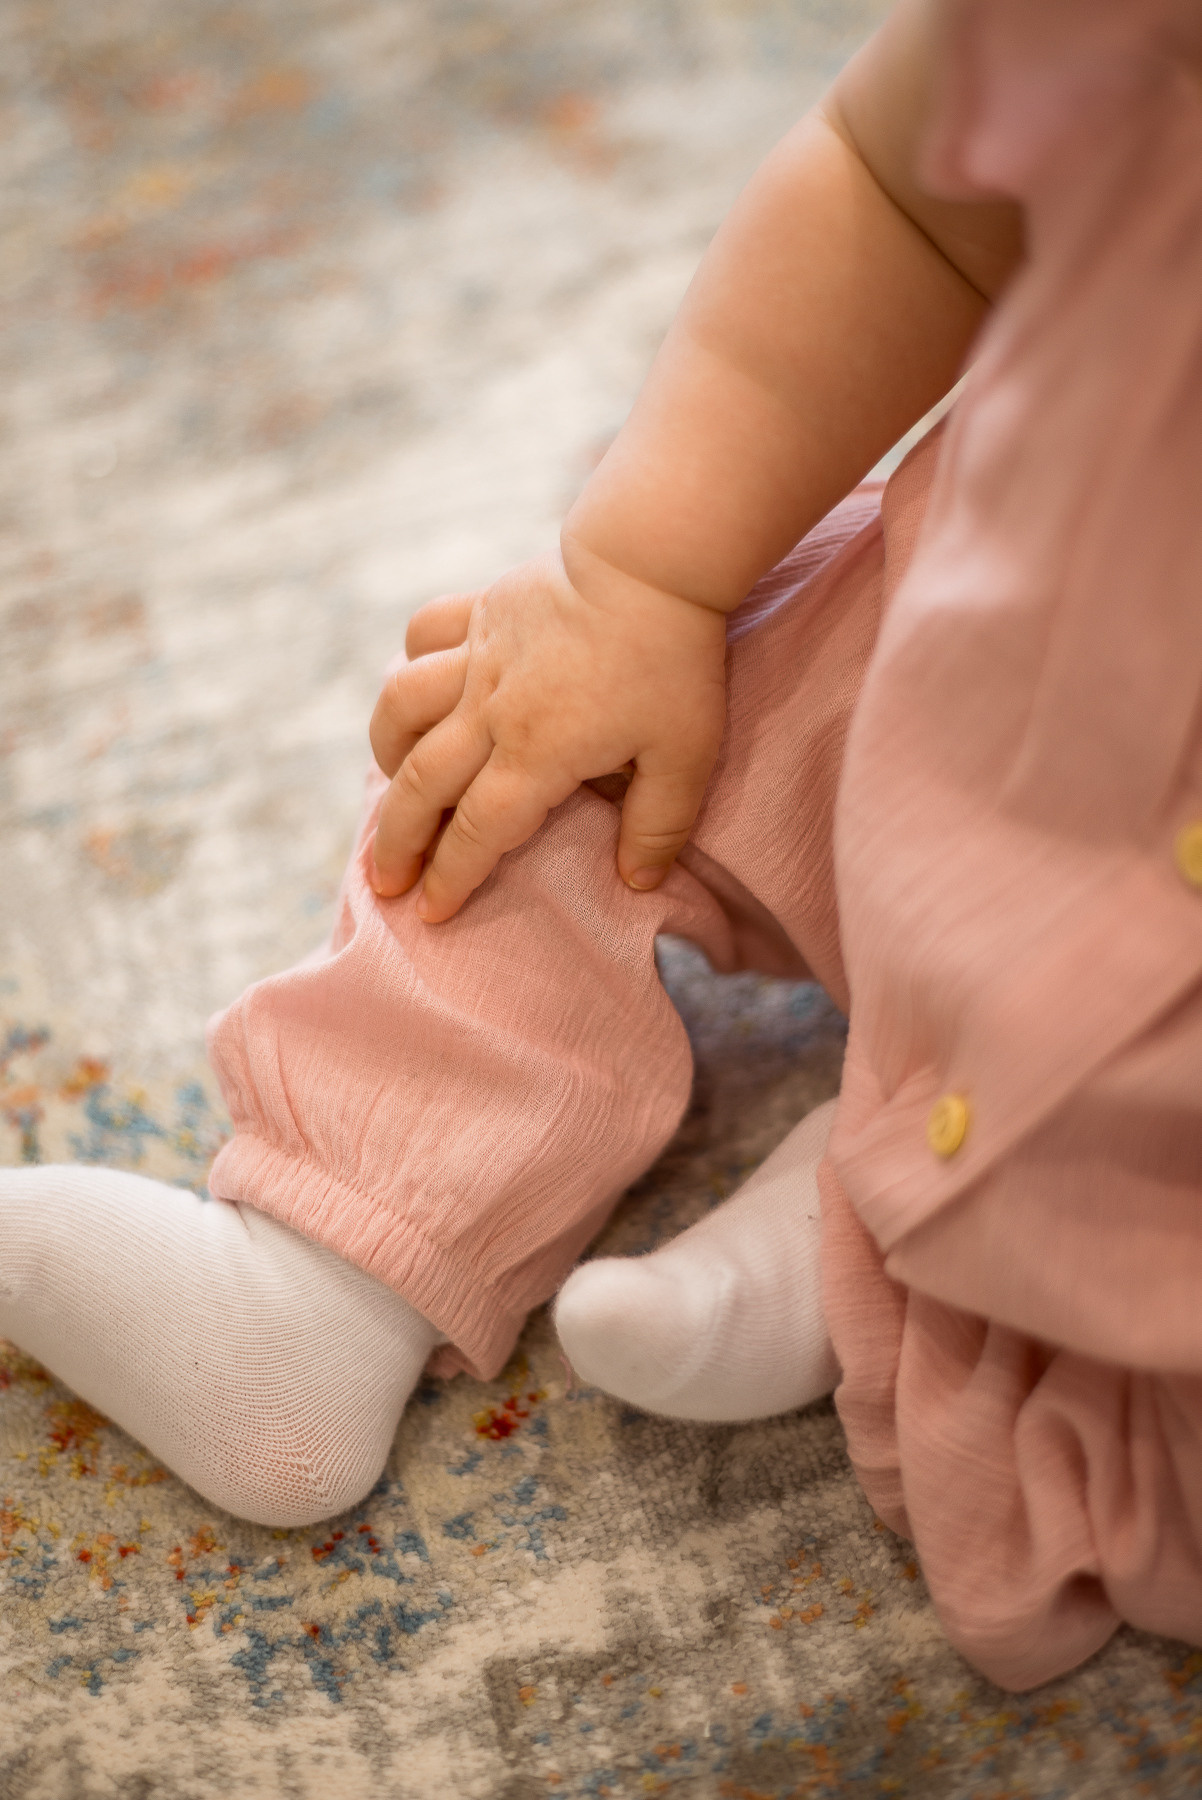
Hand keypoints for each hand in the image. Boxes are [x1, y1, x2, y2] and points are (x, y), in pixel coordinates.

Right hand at [368, 548, 726, 920]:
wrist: (651, 560)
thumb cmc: (674, 661)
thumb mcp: (687, 758)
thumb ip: (659, 826)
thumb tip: (636, 881)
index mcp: (537, 754)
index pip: (479, 832)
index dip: (451, 878)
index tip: (429, 913)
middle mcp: (491, 710)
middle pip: (423, 786)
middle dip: (397, 842)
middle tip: (383, 882)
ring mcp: (478, 656)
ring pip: (402, 708)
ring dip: (387, 754)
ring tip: (390, 786)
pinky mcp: (480, 611)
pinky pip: (423, 635)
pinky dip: (410, 663)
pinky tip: (418, 687)